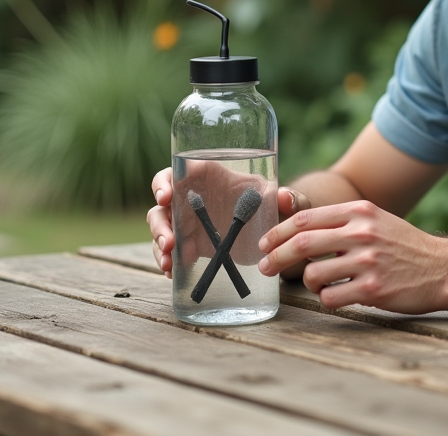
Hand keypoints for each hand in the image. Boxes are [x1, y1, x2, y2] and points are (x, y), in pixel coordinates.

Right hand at [147, 167, 310, 279]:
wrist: (271, 233)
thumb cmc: (271, 205)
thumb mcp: (280, 200)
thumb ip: (287, 198)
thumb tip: (284, 197)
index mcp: (206, 178)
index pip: (175, 174)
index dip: (163, 183)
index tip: (165, 197)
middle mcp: (191, 200)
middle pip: (162, 206)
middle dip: (160, 224)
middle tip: (169, 242)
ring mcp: (189, 224)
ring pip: (162, 230)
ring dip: (159, 245)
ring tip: (169, 263)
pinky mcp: (192, 246)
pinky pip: (172, 253)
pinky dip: (169, 263)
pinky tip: (173, 273)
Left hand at [257, 200, 447, 313]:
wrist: (443, 268)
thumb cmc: (404, 246)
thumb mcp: (375, 220)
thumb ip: (342, 221)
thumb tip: (297, 228)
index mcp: (359, 211)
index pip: (305, 219)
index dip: (278, 232)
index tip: (265, 244)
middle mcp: (361, 232)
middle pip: (301, 244)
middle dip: (275, 257)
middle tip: (266, 268)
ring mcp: (367, 261)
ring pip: (313, 274)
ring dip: (308, 283)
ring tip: (319, 284)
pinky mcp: (373, 288)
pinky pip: (330, 297)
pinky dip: (326, 299)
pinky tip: (337, 296)